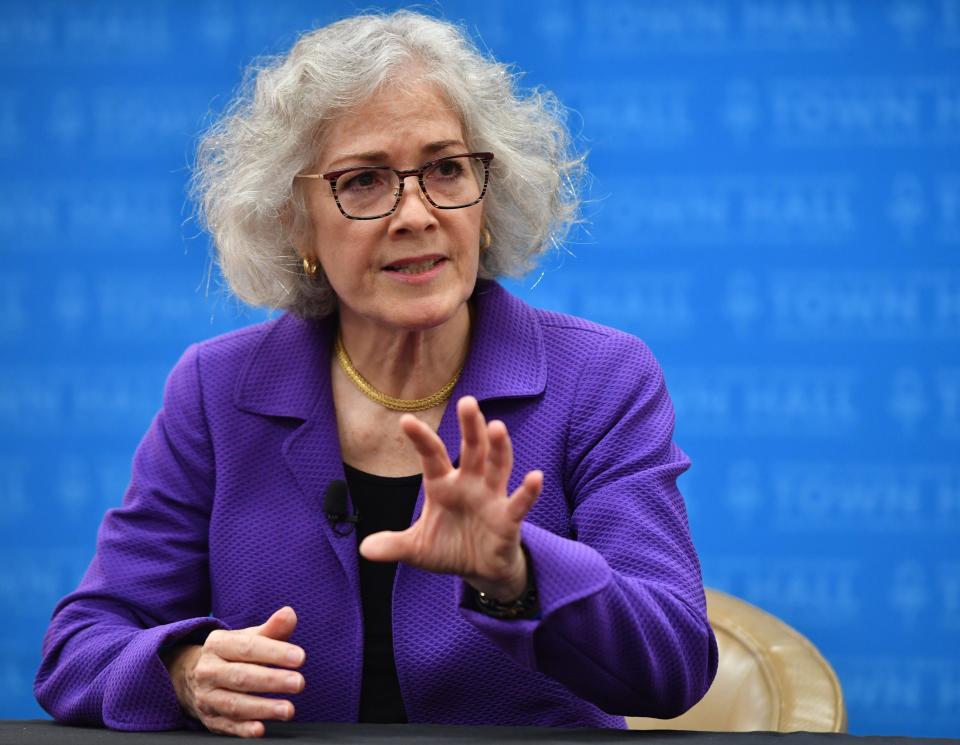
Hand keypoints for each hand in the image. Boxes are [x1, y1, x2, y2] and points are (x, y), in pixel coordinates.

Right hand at [162, 606, 305, 737]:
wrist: (191, 677)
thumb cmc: (232, 655)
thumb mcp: (247, 638)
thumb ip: (272, 629)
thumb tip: (289, 614)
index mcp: (218, 644)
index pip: (248, 647)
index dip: (275, 652)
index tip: (300, 657)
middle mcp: (208, 670)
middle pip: (242, 676)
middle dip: (272, 680)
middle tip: (299, 683)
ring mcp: (207, 697)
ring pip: (234, 704)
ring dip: (263, 708)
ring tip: (288, 710)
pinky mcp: (210, 720)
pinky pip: (227, 725)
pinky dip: (243, 729)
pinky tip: (260, 729)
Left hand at [359, 396, 542, 600]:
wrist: (480, 570)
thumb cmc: (449, 549)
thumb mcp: (417, 549)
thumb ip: (394, 545)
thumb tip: (364, 550)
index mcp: (443, 485)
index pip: (432, 456)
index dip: (421, 439)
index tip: (406, 421)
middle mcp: (469, 483)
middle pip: (471, 449)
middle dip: (470, 427)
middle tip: (468, 402)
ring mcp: (492, 498)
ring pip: (497, 467)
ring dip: (499, 448)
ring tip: (497, 427)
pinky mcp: (509, 518)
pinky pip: (519, 502)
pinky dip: (528, 491)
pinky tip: (535, 476)